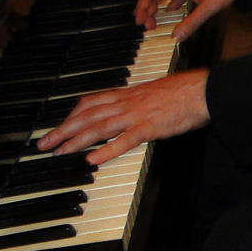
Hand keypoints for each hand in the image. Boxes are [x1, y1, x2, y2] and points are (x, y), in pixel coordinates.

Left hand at [36, 69, 210, 164]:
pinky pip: (125, 140)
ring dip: (76, 140)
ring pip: (100, 127)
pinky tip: (93, 160)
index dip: (74, 114)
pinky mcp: (151, 127)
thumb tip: (133, 107)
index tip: (61, 124)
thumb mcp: (159, 90)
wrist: (207, 89)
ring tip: (59, 151)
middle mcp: (129, 102)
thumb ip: (142, 99)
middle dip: (64, 129)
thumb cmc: (188, 90)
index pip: (94, 101)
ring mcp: (138, 115)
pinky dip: (107, 150)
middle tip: (45, 143)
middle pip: (89, 115)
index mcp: (132, 93)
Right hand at [134, 0, 240, 42]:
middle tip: (147, 24)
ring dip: (157, 5)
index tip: (141, 21)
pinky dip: (171, 1)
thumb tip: (176, 37)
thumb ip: (192, 22)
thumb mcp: (209, 7)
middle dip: (147, 8)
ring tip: (155, 20)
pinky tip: (173, 10)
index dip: (141, 7)